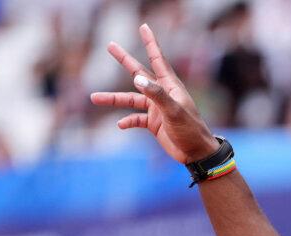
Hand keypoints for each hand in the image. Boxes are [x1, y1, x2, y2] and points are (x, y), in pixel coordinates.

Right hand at [90, 24, 218, 163]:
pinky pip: (136, 119)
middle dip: (125, 60)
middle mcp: (162, 94)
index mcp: (170, 87)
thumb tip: (137, 78)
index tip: (144, 27)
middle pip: (139, 73)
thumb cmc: (191, 130)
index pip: (158, 60)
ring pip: (131, 99)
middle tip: (110, 45)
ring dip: (114, 99)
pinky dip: (128, 121)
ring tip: (94, 97)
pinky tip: (120, 125)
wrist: (197, 154)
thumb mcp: (174, 111)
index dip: (150, 43)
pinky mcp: (154, 123)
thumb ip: (156, 94)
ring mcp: (157, 109)